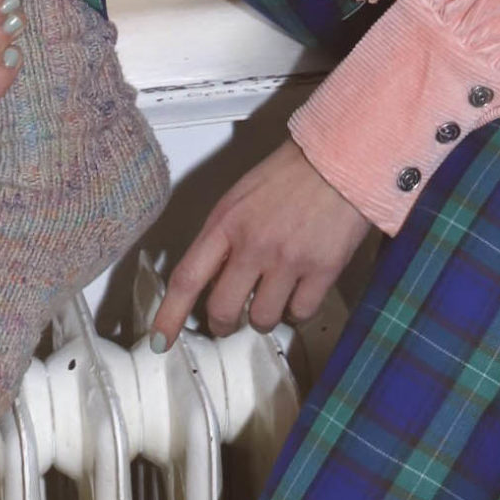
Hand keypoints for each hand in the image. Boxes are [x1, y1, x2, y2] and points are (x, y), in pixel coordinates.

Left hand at [151, 135, 371, 349]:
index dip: (169, 316)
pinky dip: (298, 311)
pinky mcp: (323, 269)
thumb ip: (226, 236)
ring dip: (263, 316)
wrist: (340, 160)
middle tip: (228, 321)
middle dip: (223, 324)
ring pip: (262, 319)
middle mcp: (253, 244)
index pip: (187, 278)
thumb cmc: (292, 174)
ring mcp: (288, 259)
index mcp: (226, 222)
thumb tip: (216, 275)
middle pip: (222, 310)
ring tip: (272, 297)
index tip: (159, 339)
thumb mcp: (242, 196)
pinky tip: (299, 293)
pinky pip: (300, 313)